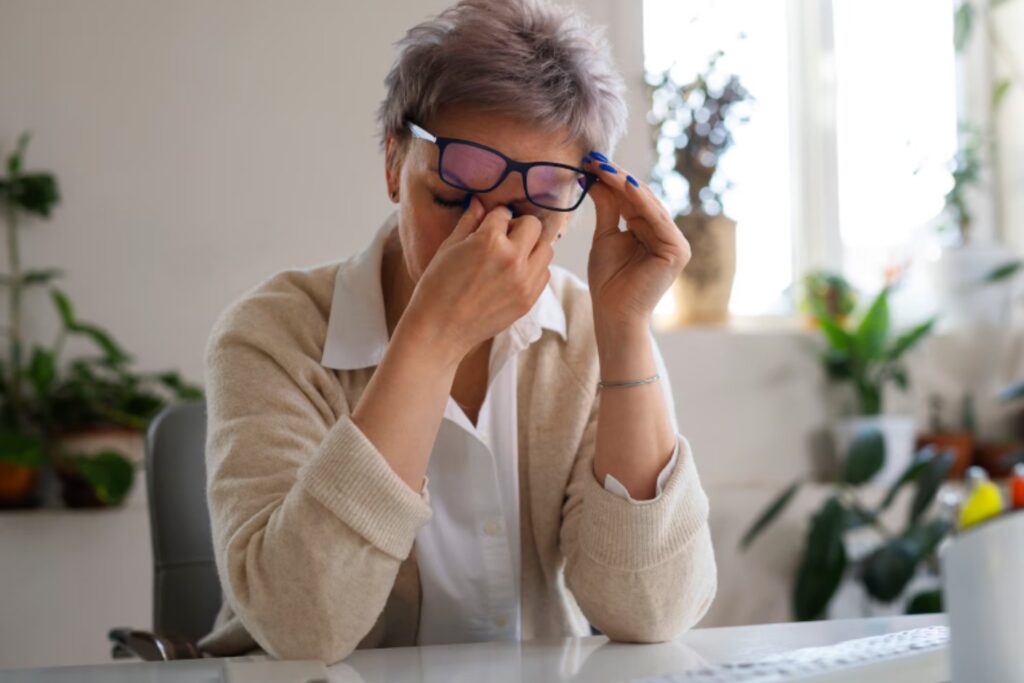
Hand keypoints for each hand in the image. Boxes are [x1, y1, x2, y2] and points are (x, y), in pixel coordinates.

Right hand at [403, 197, 553, 359]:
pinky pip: (544, 273)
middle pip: (533, 225)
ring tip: (511, 257)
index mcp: (490, 241)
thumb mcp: (449, 248)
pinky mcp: (528, 300)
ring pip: (545, 249)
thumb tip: (479, 202)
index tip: (487, 226)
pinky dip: (534, 269)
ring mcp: (524, 281)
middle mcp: (513, 259)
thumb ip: (469, 222)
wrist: (440, 329)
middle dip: (518, 227)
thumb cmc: (437, 287)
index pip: (504, 213)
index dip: (493, 218)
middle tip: (503, 238)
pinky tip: (514, 275)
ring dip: (531, 247)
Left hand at [583, 155, 690, 330]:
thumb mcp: (605, 236)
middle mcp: (667, 233)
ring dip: (625, 184)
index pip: (631, 198)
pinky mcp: (678, 251)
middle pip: (640, 198)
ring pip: (648, 204)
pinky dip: (640, 201)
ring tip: (603, 167)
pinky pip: (656, 219)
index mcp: (651, 230)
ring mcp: (676, 242)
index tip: (589, 161)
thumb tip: (595, 178)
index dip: (611, 179)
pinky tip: (623, 184)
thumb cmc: (608, 280)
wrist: (613, 312)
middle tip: (594, 159)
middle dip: (616, 177)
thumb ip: (607, 207)